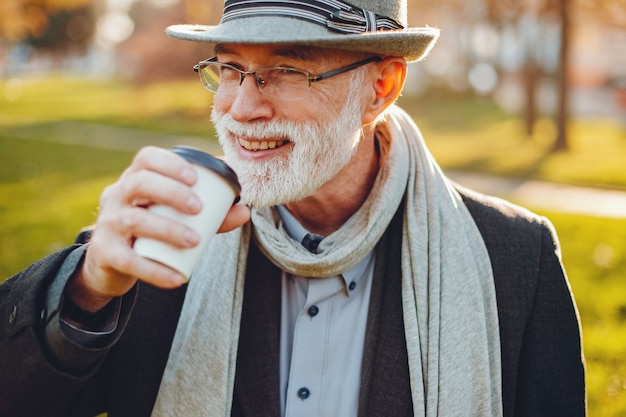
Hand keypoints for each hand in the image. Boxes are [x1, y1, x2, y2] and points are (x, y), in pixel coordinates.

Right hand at [67, 146, 249, 310]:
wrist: (112, 262)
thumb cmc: (152, 228)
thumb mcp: (176, 216)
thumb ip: (211, 213)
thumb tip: (245, 210)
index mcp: (135, 179)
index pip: (146, 158)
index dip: (170, 164)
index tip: (195, 177)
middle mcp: (117, 196)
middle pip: (139, 183)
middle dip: (171, 191)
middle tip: (199, 208)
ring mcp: (107, 224)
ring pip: (133, 220)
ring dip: (167, 229)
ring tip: (195, 240)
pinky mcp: (105, 253)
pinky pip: (127, 260)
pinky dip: (154, 270)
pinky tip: (177, 277)